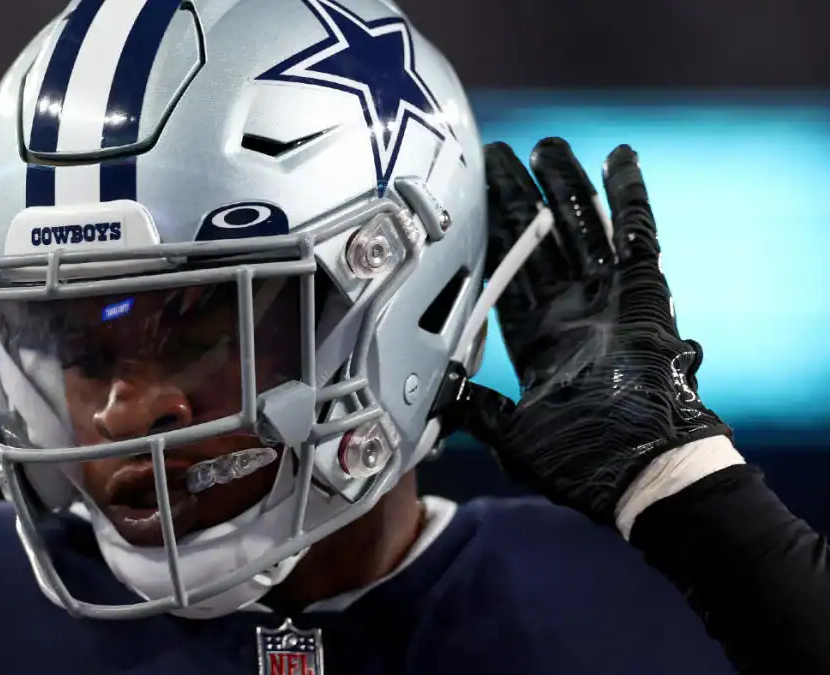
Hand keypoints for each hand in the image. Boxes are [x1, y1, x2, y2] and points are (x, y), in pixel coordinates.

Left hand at [446, 137, 730, 525]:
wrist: (636, 472)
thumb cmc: (579, 462)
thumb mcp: (511, 437)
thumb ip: (478, 411)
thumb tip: (439, 399)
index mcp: (537, 339)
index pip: (507, 273)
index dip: (489, 235)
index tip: (469, 200)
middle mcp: (569, 310)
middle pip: (538, 239)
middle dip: (518, 197)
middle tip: (498, 153)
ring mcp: (607, 299)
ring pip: (581, 227)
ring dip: (563, 185)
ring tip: (546, 146)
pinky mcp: (645, 293)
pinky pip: (637, 234)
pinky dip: (629, 195)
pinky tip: (618, 158)